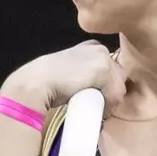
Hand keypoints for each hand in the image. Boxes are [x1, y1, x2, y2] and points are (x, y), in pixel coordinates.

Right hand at [6, 41, 127, 114]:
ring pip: (119, 88)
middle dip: (110, 94)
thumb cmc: (48, 81)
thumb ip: (86, 73)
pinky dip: (107, 106)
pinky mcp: (103, 70)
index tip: (94, 96)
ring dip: (109, 102)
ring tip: (93, 107)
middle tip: (95, 104)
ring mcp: (102, 58)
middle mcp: (100, 48)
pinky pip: (116, 95)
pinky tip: (94, 108)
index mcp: (93, 47)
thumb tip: (98, 89)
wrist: (37, 82)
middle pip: (119, 78)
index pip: (112, 70)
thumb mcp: (71, 71)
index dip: (106, 87)